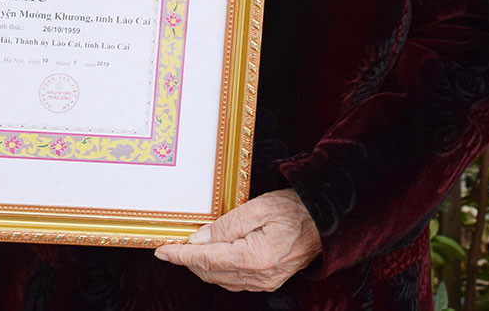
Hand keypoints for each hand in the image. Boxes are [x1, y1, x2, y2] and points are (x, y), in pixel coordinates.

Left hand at [153, 189, 321, 291]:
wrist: (326, 221)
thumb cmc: (295, 209)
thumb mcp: (259, 207)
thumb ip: (227, 225)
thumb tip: (200, 238)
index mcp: (255, 257)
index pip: (207, 259)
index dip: (181, 255)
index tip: (162, 251)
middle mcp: (259, 276)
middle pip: (211, 272)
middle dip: (188, 260)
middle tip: (171, 247)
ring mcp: (265, 282)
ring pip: (221, 279)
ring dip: (202, 265)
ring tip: (187, 250)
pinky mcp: (269, 281)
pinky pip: (235, 280)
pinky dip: (218, 269)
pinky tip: (212, 256)